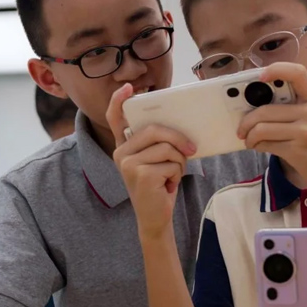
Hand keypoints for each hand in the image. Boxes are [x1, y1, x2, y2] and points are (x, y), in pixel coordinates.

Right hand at [106, 83, 195, 237]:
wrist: (155, 218)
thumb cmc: (159, 185)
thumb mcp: (156, 160)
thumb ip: (157, 143)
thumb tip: (177, 126)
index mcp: (123, 146)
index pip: (115, 118)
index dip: (119, 101)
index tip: (127, 88)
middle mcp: (120, 153)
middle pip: (155, 130)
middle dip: (178, 139)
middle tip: (191, 150)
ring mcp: (128, 163)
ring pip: (167, 148)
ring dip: (179, 162)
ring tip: (173, 175)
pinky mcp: (141, 174)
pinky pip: (171, 163)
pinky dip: (178, 174)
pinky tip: (168, 186)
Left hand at [237, 62, 306, 197]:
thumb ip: (294, 108)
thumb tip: (254, 106)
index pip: (297, 72)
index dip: (276, 69)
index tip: (260, 77)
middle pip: (265, 109)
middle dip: (246, 121)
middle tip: (241, 128)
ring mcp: (305, 131)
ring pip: (261, 128)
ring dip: (249, 136)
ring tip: (249, 140)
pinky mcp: (297, 150)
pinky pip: (265, 144)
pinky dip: (256, 146)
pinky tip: (258, 147)